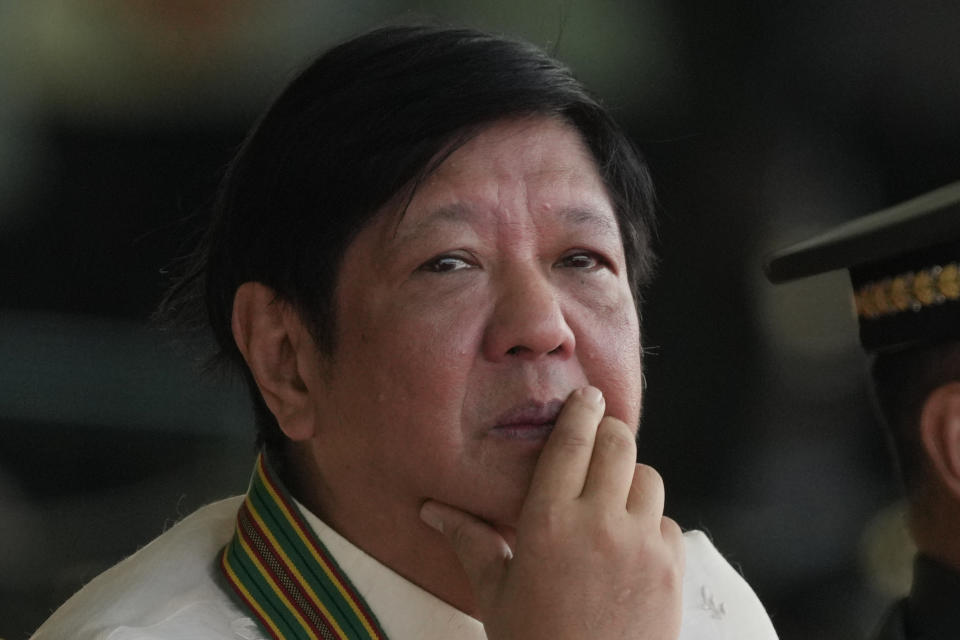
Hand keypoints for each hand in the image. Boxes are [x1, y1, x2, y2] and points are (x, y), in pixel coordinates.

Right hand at [420, 386, 684, 639]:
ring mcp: (642, 545)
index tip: (585, 396)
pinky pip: (668, 523)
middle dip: (609, 433)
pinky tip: (630, 546)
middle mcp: (599, 523)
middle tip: (599, 438)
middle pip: (619, 444)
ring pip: (649, 479)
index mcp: (549, 521)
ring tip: (612, 499)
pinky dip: (652, 524)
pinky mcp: (672, 568)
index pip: (572, 441)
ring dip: (631, 479)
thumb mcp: (495, 593)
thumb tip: (431, 510)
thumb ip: (469, 541)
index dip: (581, 410)